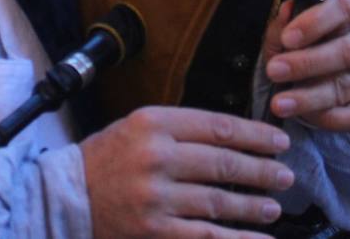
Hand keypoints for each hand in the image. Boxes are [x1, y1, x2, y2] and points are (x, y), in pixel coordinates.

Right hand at [81, 106, 292, 237]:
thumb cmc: (106, 159)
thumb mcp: (136, 127)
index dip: (256, 136)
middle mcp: (156, 157)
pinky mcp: (154, 230)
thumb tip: (234, 139)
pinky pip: (207, 236)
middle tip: (284, 175)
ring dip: (254, 205)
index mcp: (152, 123)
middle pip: (224, 163)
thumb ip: (180, 131)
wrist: (65, 197)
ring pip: (220, 201)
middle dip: (262, 171)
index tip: (279, 141)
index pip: (218, 127)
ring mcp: (155, 196)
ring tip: (273, 206)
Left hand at [262, 0, 349, 131]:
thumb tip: (286, 11)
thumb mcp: (288, 28)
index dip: (315, 23)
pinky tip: (307, 116)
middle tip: (274, 71)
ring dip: (310, 96)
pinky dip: (331, 118)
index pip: (344, 7)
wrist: (317, 63)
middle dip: (307, 63)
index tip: (287, 38)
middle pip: (347, 50)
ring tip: (280, 102)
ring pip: (347, 84)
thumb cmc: (302, 39)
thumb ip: (283, 23)